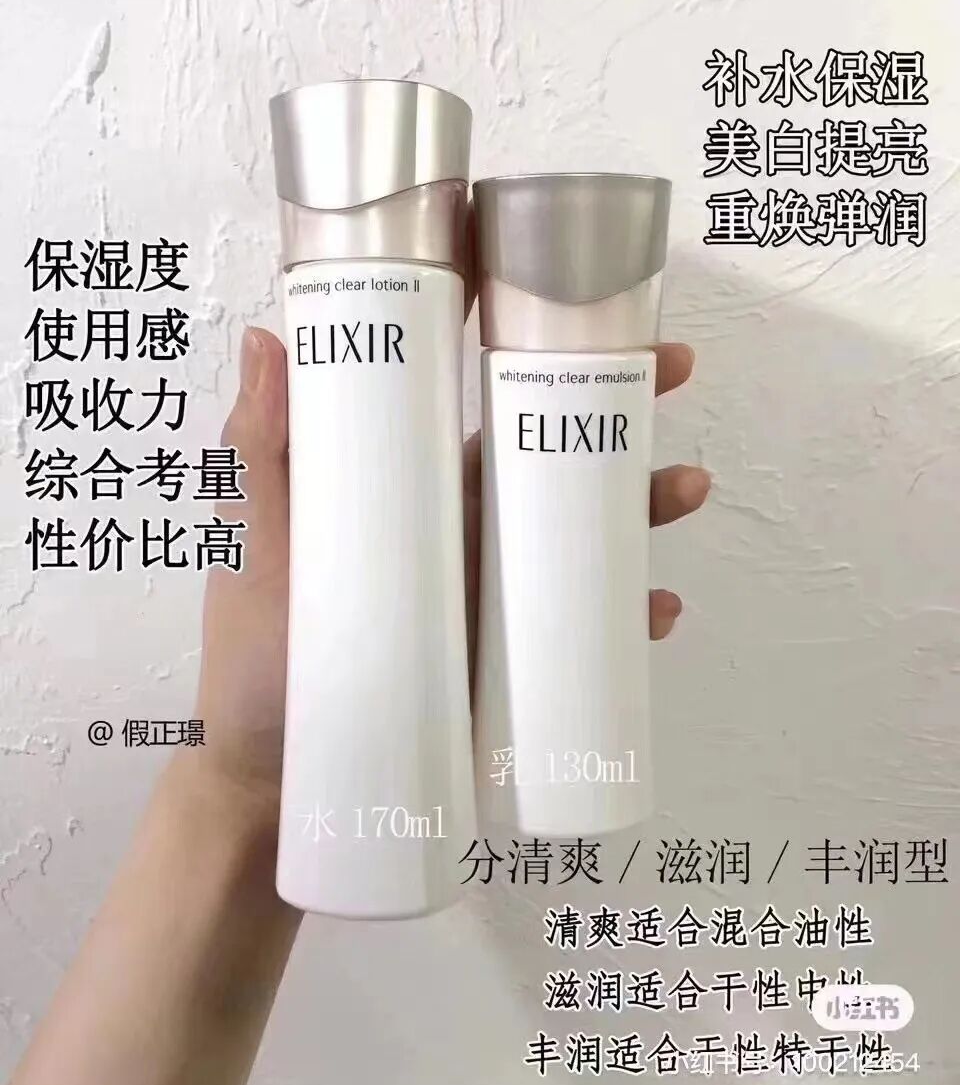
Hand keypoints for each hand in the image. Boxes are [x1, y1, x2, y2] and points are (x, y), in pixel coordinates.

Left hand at [194, 329, 709, 812]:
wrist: (274, 782)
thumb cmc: (254, 658)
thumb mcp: (254, 548)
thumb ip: (258, 454)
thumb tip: (271, 338)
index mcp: (413, 487)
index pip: (484, 401)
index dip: (537, 346)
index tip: (587, 302)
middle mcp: (464, 529)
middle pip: (556, 456)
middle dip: (621, 407)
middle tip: (676, 370)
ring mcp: (492, 594)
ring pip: (583, 535)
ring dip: (642, 504)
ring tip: (687, 487)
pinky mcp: (507, 664)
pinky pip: (579, 631)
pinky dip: (622, 616)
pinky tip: (655, 610)